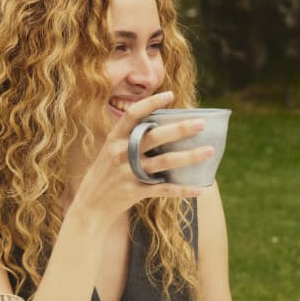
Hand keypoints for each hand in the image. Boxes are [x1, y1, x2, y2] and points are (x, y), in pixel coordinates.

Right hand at [72, 91, 211, 224]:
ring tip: (209, 151)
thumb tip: (160, 126)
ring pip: (164, 162)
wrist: (90, 205)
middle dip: (180, 129)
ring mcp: (128, 173)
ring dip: (189, 157)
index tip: (171, 95)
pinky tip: (199, 189)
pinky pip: (163, 190)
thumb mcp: (110, 151)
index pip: (133, 114)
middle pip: (154, 137)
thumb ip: (130, 139)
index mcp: (114, 139)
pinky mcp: (135, 192)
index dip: (151, 103)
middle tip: (201, 124)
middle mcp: (121, 153)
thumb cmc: (105, 174)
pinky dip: (182, 190)